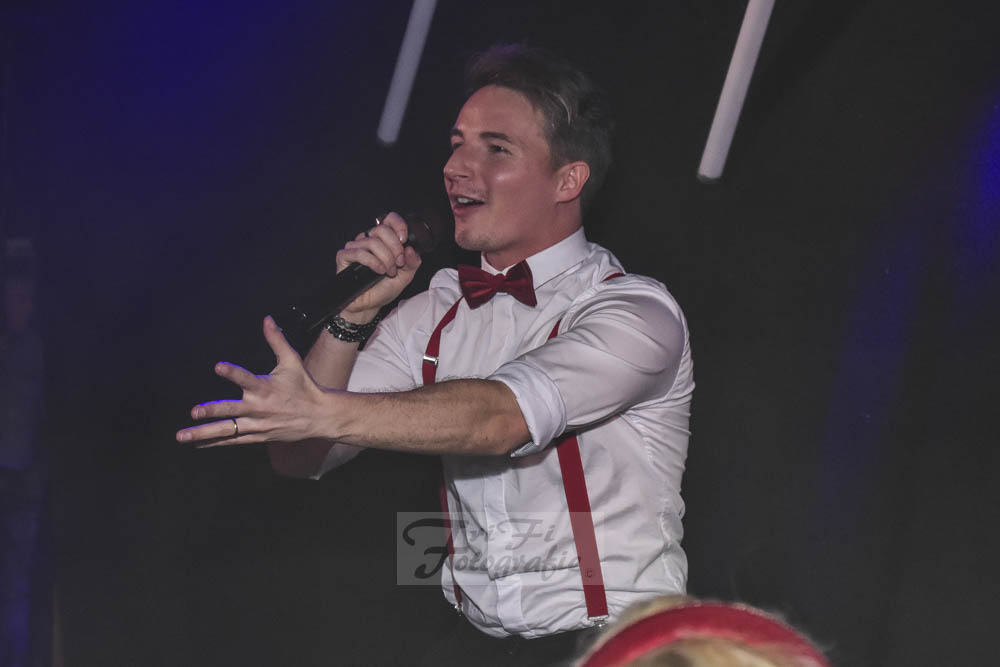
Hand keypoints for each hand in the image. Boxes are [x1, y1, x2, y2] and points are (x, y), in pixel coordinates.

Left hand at [176, 316, 337, 446]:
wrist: (320, 416)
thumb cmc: (304, 386)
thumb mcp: (292, 361)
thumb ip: (276, 340)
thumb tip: (267, 319)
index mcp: (266, 387)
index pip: (246, 378)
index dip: (232, 372)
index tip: (218, 366)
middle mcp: (259, 407)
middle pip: (231, 411)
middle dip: (212, 411)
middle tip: (194, 412)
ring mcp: (258, 424)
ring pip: (227, 430)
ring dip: (204, 434)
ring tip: (183, 436)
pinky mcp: (258, 436)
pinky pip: (233, 441)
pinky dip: (215, 443)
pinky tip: (197, 444)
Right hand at [337, 211, 421, 321]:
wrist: (369, 306)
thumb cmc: (384, 289)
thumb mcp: (406, 276)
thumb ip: (412, 262)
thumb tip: (410, 249)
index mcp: (383, 240)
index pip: (388, 219)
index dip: (398, 225)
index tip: (404, 239)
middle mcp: (368, 240)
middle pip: (381, 229)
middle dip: (394, 247)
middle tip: (399, 263)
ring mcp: (355, 247)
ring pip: (372, 242)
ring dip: (385, 258)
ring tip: (389, 272)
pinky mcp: (344, 257)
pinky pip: (359, 252)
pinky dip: (373, 262)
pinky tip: (379, 271)